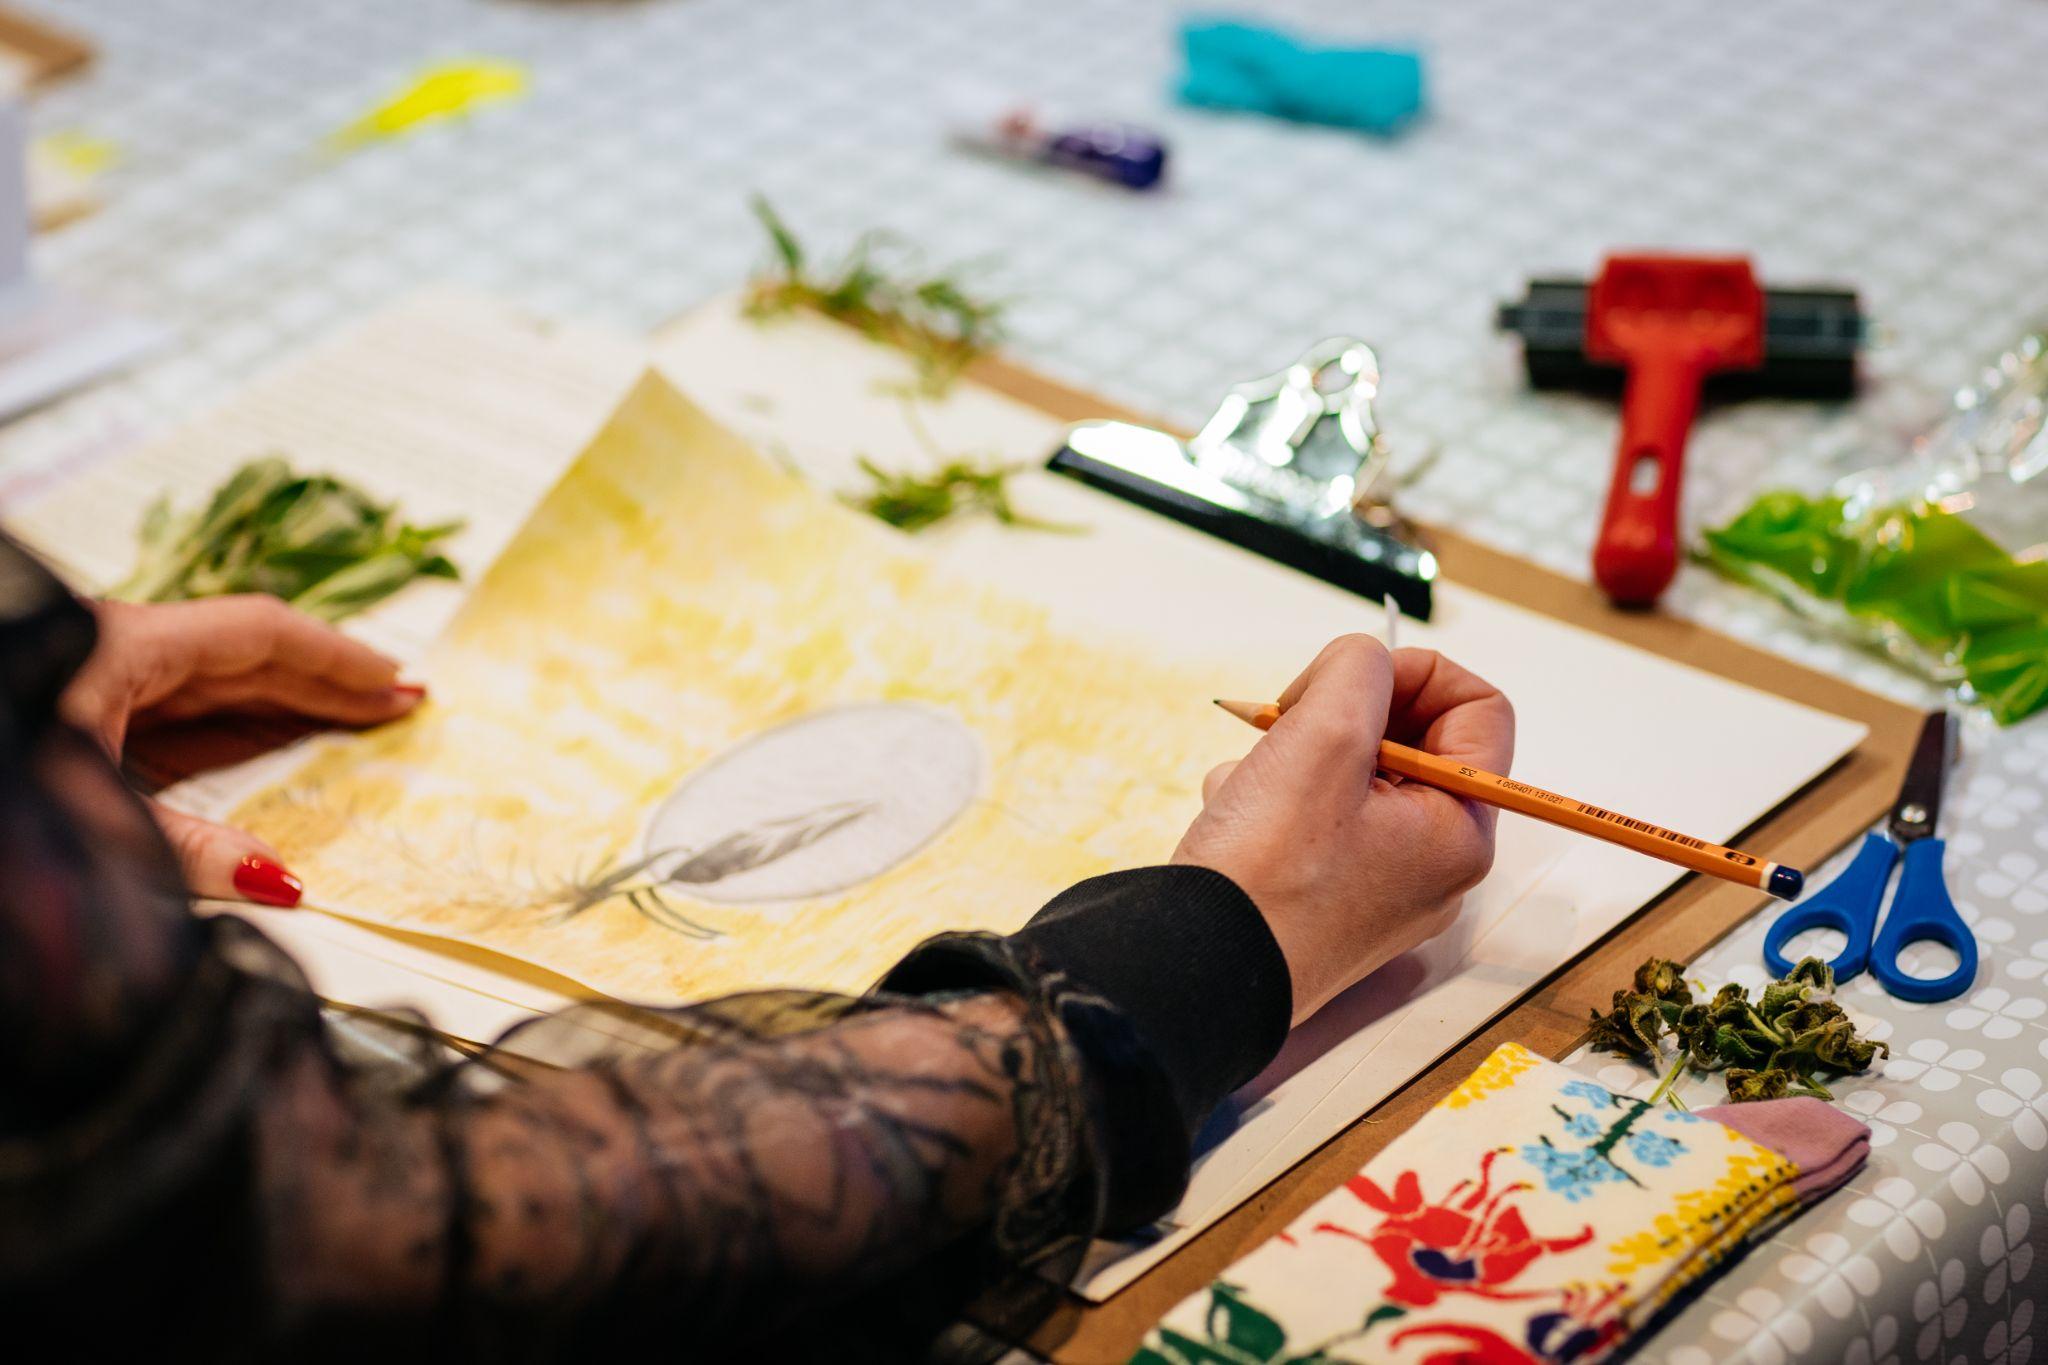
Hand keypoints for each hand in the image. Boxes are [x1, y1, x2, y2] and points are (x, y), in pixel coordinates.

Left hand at [59, 595, 423, 904]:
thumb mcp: (86, 813)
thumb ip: (186, 849)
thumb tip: (285, 882)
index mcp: (127, 645)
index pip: (261, 633)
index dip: (336, 657)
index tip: (395, 683)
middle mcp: (120, 648)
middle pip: (250, 656)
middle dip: (329, 682)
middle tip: (400, 707)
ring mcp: (100, 676)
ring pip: (219, 681)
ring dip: (291, 702)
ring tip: (357, 722)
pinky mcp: (84, 707)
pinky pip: (183, 706)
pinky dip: (240, 723)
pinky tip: (275, 743)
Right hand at [1172, 636, 1514, 1021]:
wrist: (1193, 972)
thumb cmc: (1266, 872)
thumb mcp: (1323, 736)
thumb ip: (1359, 671)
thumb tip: (1365, 661)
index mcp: (1459, 831)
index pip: (1479, 710)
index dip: (1415, 672)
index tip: (1347, 679)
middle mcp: (1431, 864)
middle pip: (1409, 739)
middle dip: (1340, 717)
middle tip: (1287, 724)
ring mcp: (1378, 886)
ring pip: (1349, 774)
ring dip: (1294, 756)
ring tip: (1252, 785)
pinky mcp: (1327, 900)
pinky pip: (1313, 818)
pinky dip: (1270, 799)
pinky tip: (1235, 819)